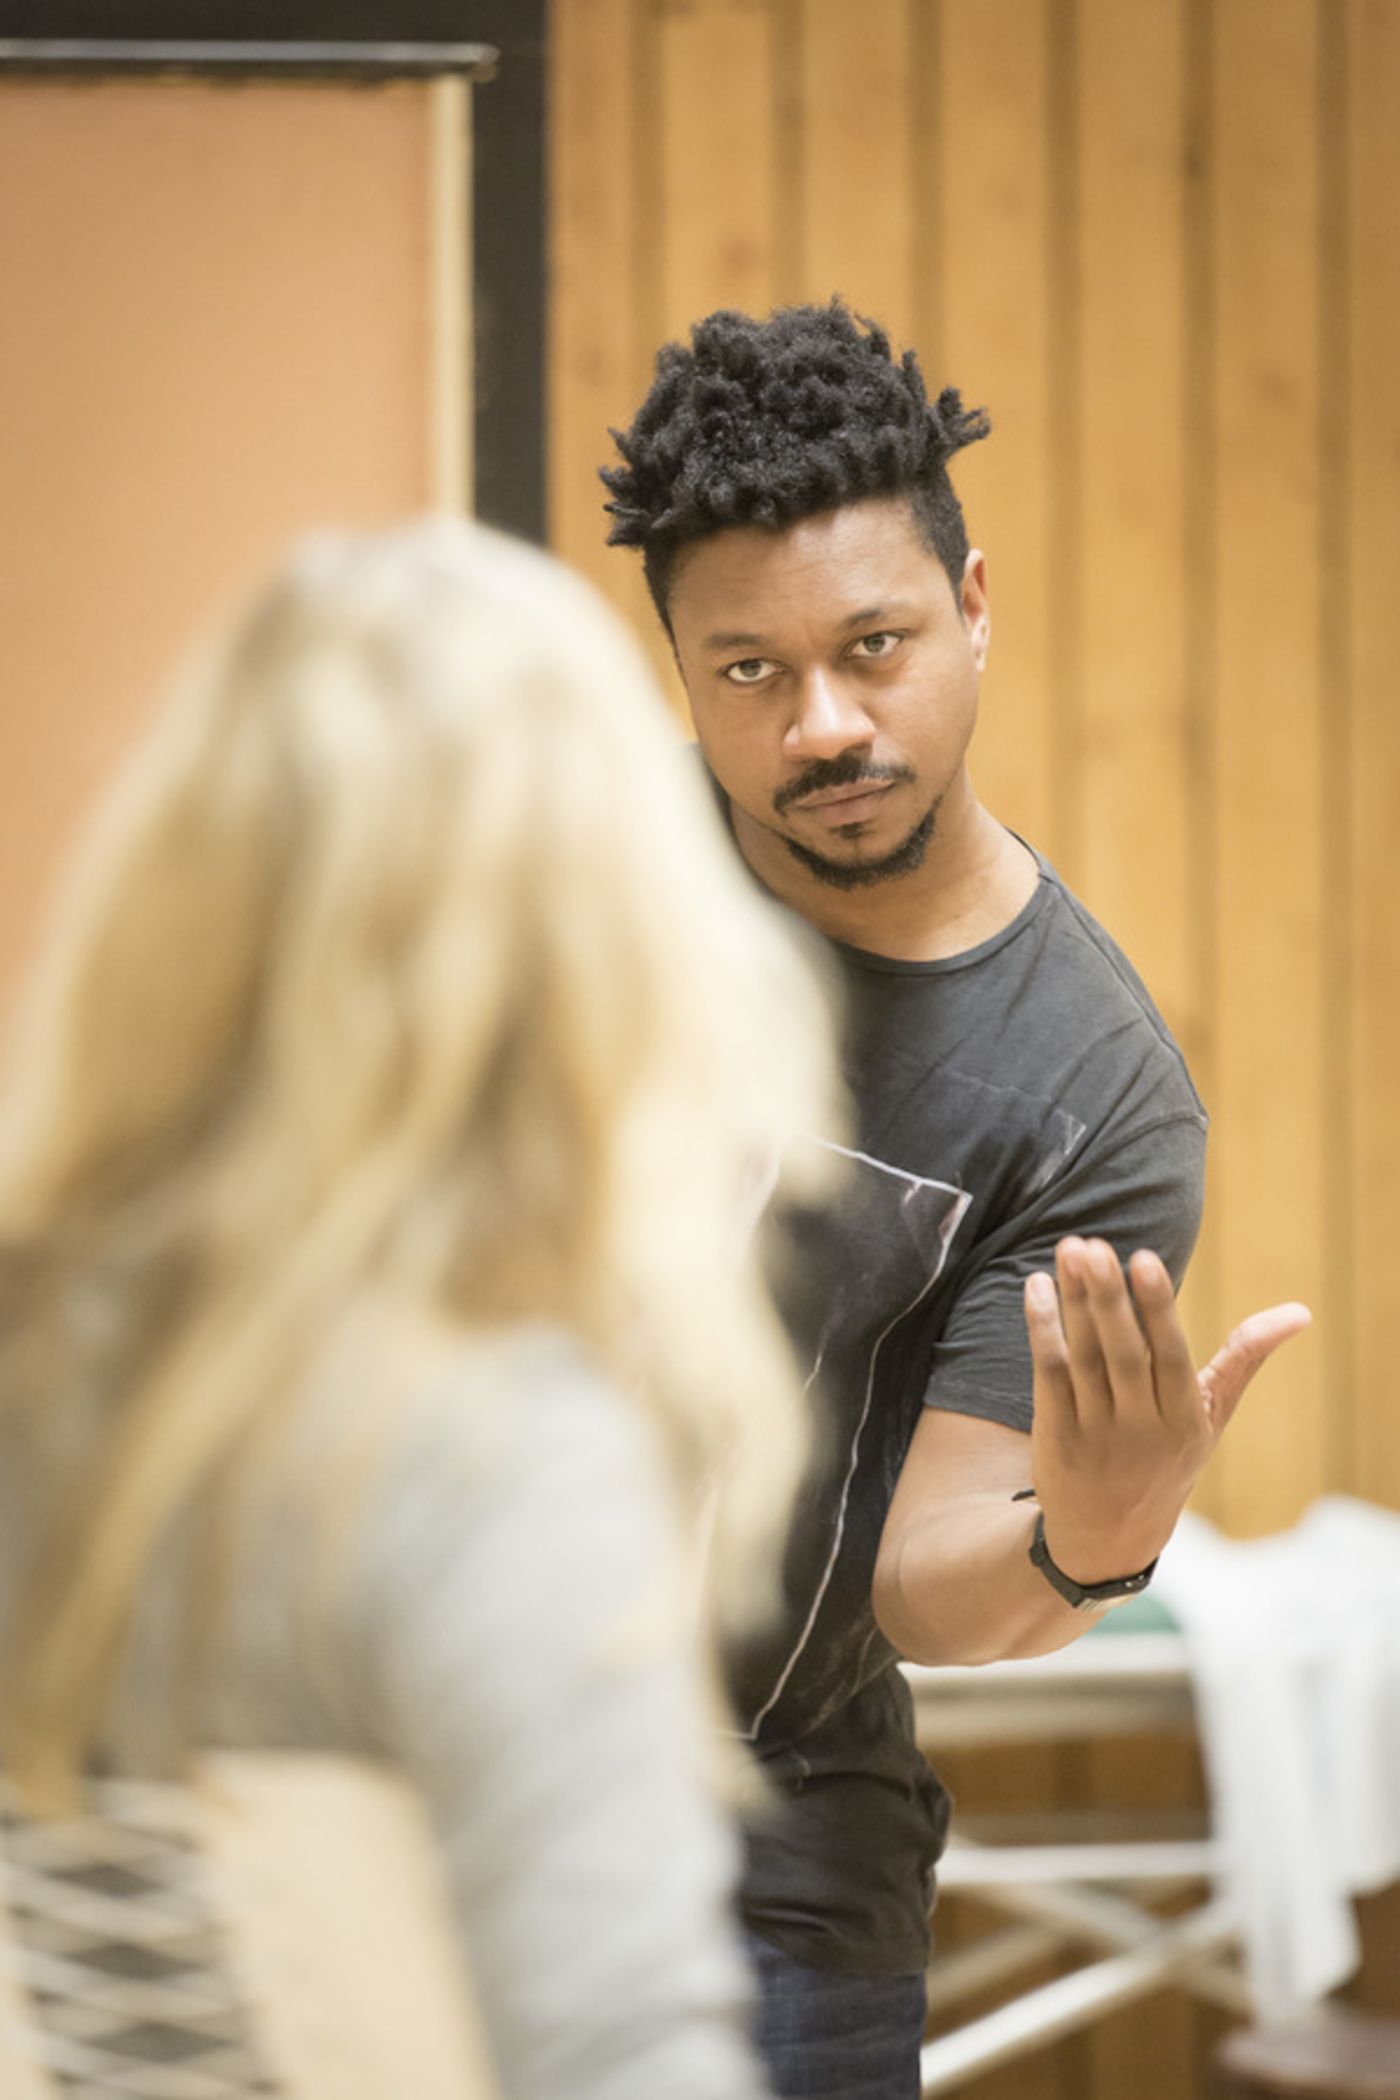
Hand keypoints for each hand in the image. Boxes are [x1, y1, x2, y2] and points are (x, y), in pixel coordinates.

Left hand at [1023, 1237, 1309, 1587]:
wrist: (1107, 1537)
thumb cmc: (1166, 1457)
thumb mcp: (1210, 1417)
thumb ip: (1245, 1359)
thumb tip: (1301, 1312)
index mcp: (1183, 1419)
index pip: (1171, 1356)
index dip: (1156, 1309)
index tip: (1143, 1259)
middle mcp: (1140, 1427)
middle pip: (1123, 1355)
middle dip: (1108, 1299)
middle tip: (1093, 1247)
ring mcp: (1095, 1432)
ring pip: (1082, 1357)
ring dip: (1072, 1302)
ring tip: (1069, 1249)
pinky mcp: (1056, 1434)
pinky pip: (1047, 1373)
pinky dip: (1042, 1328)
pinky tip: (1038, 1286)